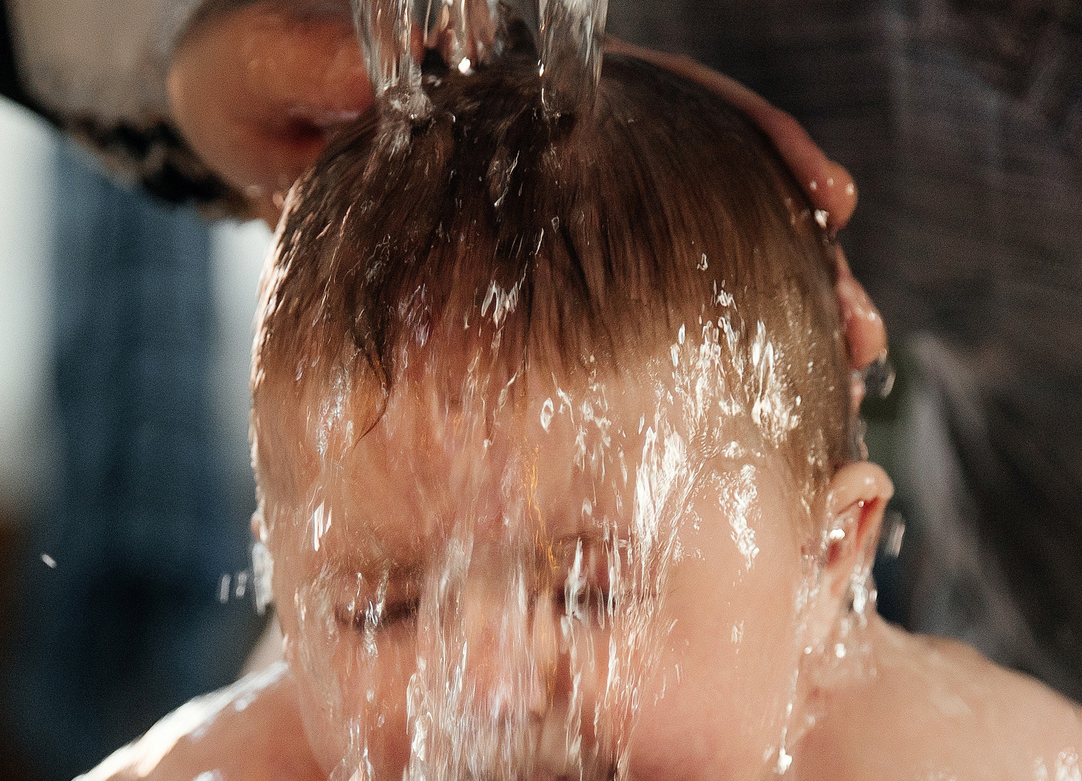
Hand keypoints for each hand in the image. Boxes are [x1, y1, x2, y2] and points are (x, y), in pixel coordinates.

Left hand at [164, 8, 885, 366]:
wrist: (224, 137)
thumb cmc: (243, 81)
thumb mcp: (259, 60)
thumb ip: (312, 53)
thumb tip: (412, 60)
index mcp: (522, 88)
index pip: (663, 105)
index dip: (748, 142)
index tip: (823, 195)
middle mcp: (560, 157)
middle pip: (706, 197)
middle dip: (792, 261)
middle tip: (858, 331)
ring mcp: (554, 229)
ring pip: (686, 270)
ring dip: (765, 328)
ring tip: (839, 383)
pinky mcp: (527, 298)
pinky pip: (628, 337)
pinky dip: (690, 378)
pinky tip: (745, 426)